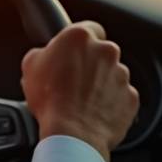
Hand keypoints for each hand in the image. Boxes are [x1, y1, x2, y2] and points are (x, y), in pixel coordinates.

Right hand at [20, 21, 138, 161]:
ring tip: (83, 100)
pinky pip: (121, 95)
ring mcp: (122, 74)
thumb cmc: (50, 100)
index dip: (79, 41)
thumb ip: (42, 53)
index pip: (87, 27)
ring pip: (112, 74)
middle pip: (101, 51)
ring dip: (101, 83)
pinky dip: (111, 101)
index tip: (73, 51)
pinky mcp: (131, 96)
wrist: (72, 134)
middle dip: (90, 63)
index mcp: (80, 37)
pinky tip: (94, 111)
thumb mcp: (30, 66)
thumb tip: (44, 55)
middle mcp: (105, 51)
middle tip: (73, 79)